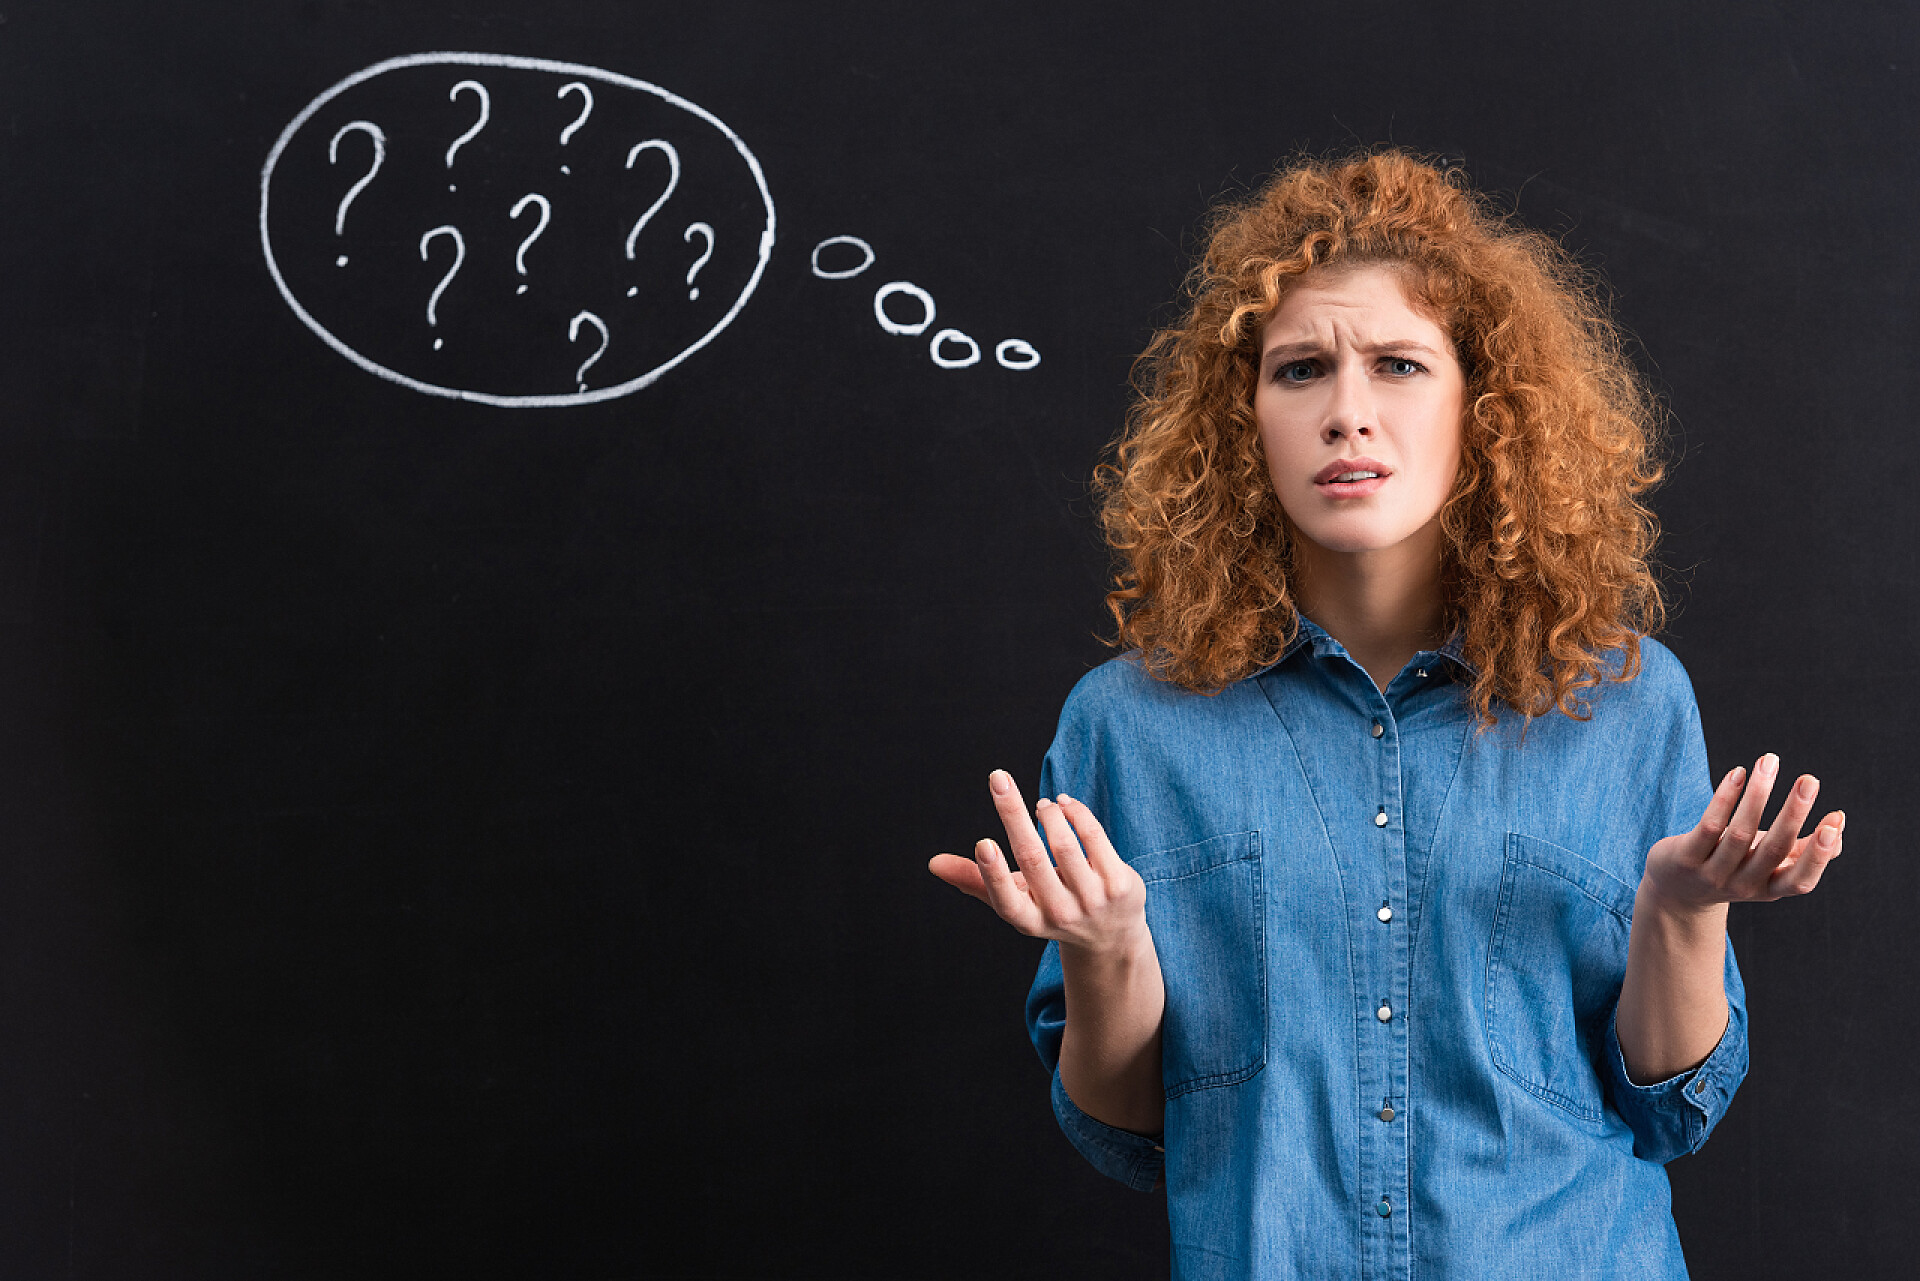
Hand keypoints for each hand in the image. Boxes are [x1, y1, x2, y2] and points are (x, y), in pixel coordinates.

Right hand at [927, 770, 1148, 955]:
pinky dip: (1075, 813)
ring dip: (1048, 814)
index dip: (993, 873)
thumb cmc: (1051, 908)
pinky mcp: (1120, 885)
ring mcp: (1093, 900)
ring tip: (1042, 805)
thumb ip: (975, 881)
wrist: (1111, 937)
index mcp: (1027, 920)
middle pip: (1032, 859)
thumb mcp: (1016, 901)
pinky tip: (1064, 805)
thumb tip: (933, 864)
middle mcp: (1059, 914)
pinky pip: (1094, 837)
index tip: (983, 842)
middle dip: (1012, 814)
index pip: (1006, 900)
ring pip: (1065, 844)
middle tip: (997, 778)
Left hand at [1643, 752, 1846, 911]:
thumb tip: (1838, 824)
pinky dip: (1725, 798)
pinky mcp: (1685, 859)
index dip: (1820, 855)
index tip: (1835, 820)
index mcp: (1770, 889)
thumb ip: (1802, 849)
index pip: (1801, 881)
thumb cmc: (1734, 867)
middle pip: (1773, 851)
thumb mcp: (1768, 865)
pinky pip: (1708, 825)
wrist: (1677, 892)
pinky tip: (1737, 773)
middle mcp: (1743, 885)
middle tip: (1810, 780)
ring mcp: (1712, 874)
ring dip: (1758, 795)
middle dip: (1794, 814)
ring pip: (1739, 833)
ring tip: (1769, 761)